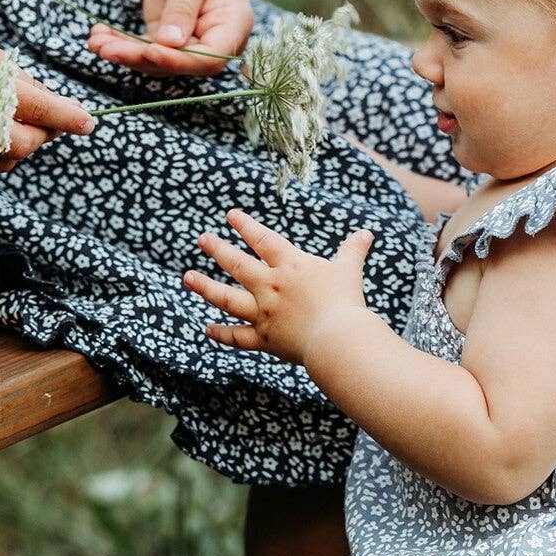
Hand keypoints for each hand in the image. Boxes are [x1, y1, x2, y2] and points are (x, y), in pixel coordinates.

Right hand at [0, 30, 94, 173]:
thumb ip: (22, 81)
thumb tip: (62, 107)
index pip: (36, 106)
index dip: (67, 117)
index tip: (88, 122)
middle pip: (24, 144)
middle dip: (43, 135)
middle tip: (47, 119)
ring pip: (5, 161)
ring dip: (19, 145)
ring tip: (9, 119)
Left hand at [88, 0, 254, 76]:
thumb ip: (182, 9)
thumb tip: (169, 43)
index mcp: (232, 29)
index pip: (208, 58)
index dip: (179, 60)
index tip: (150, 51)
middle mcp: (213, 45)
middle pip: (177, 64)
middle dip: (140, 58)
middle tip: (108, 49)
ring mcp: (189, 47)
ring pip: (156, 61)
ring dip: (124, 54)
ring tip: (96, 41)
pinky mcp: (166, 43)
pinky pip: (143, 50)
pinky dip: (120, 44)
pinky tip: (97, 36)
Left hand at [184, 209, 373, 366]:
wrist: (338, 338)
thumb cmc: (345, 302)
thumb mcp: (349, 270)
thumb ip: (353, 251)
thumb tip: (366, 233)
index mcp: (290, 266)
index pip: (262, 240)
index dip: (245, 226)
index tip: (230, 216)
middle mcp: (270, 286)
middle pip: (237, 265)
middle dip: (217, 249)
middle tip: (202, 239)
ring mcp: (263, 313)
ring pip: (227, 298)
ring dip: (206, 287)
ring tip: (188, 277)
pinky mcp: (264, 339)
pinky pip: (237, 337)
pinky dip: (222, 334)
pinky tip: (208, 329)